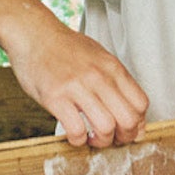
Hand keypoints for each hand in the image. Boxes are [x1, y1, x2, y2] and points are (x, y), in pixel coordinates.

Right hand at [2, 15, 149, 147]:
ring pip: (106, 128)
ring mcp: (77, 87)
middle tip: (113, 139)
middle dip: (124, 138)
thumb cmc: (65, 48)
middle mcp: (99, 77)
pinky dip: (78, 140)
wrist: (33, 33)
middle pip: (128, 120)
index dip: (138, 124)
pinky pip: (76, 130)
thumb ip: (115, 81)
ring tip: (92, 138)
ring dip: (101, 141)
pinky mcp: (55, 97)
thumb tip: (132, 111)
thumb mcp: (99, 57)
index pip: (141, 104)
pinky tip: (75, 135)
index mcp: (113, 68)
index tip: (128, 130)